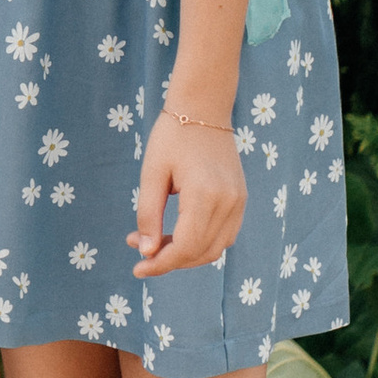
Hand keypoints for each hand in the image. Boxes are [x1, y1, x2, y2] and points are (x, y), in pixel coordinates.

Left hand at [131, 110, 245, 276]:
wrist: (203, 107)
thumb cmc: (171, 136)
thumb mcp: (151, 173)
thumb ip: (148, 214)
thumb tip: (145, 252)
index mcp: (205, 195)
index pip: (185, 247)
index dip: (161, 264)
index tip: (137, 269)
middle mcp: (229, 202)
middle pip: (201, 253)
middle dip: (169, 260)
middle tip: (139, 250)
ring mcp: (239, 202)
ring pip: (215, 248)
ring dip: (185, 254)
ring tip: (154, 242)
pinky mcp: (241, 199)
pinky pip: (224, 235)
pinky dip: (201, 243)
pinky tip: (176, 234)